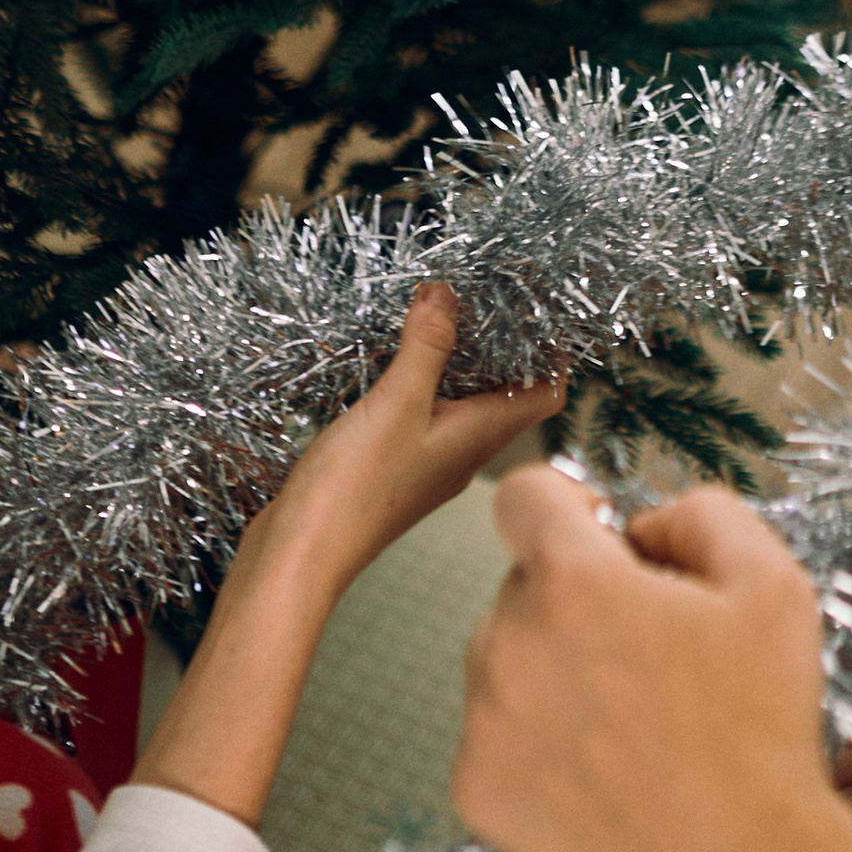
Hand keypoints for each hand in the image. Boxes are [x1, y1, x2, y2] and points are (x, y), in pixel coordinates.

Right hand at [134, 288, 561, 829]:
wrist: (299, 556)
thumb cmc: (354, 492)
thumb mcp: (397, 402)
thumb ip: (427, 347)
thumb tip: (449, 295)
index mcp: (479, 438)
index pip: (544, 394)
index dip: (551, 351)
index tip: (541, 308)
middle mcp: (462, 452)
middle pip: (505, 394)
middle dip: (502, 347)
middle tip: (488, 298)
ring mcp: (427, 461)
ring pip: (461, 404)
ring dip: (458, 362)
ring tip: (442, 315)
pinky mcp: (391, 465)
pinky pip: (421, 415)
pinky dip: (419, 382)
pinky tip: (392, 359)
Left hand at [453, 472, 840, 851]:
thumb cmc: (763, 728)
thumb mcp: (773, 583)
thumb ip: (700, 513)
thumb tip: (641, 523)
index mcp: (574, 584)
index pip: (522, 496)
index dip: (565, 503)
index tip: (598, 537)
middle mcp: (509, 644)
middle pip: (524, 585)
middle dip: (578, 601)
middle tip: (652, 656)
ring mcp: (485, 723)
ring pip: (505, 659)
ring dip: (555, 671)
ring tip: (633, 727)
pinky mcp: (476, 790)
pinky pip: (496, 733)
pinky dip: (539, 742)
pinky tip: (604, 772)